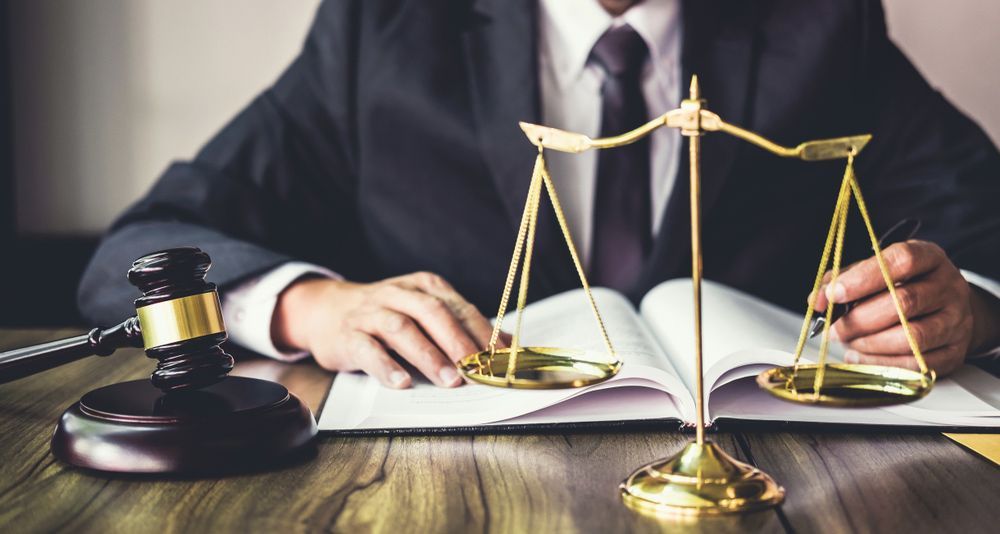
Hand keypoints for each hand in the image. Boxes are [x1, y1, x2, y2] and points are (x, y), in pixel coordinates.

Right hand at [272, 272, 505, 387]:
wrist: (327, 311)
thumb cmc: (387, 316)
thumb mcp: (423, 312)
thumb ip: (459, 326)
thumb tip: (506, 347)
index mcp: (423, 286)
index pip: (459, 307)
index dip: (482, 332)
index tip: (501, 358)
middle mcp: (398, 294)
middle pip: (433, 313)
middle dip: (458, 342)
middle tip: (477, 370)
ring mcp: (371, 314)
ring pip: (402, 329)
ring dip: (428, 356)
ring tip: (448, 380)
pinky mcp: (348, 336)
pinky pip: (368, 350)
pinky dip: (386, 366)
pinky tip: (401, 383)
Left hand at [812, 240, 999, 376]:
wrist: (948, 309)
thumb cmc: (903, 286)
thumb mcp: (877, 270)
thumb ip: (843, 279)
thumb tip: (816, 300)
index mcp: (929, 257)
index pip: (901, 261)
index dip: (863, 278)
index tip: (833, 294)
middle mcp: (948, 287)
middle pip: (903, 303)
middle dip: (859, 319)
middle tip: (834, 328)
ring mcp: (955, 321)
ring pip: (911, 337)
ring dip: (869, 344)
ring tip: (848, 342)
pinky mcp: (955, 351)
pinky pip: (917, 364)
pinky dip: (882, 365)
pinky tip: (860, 358)